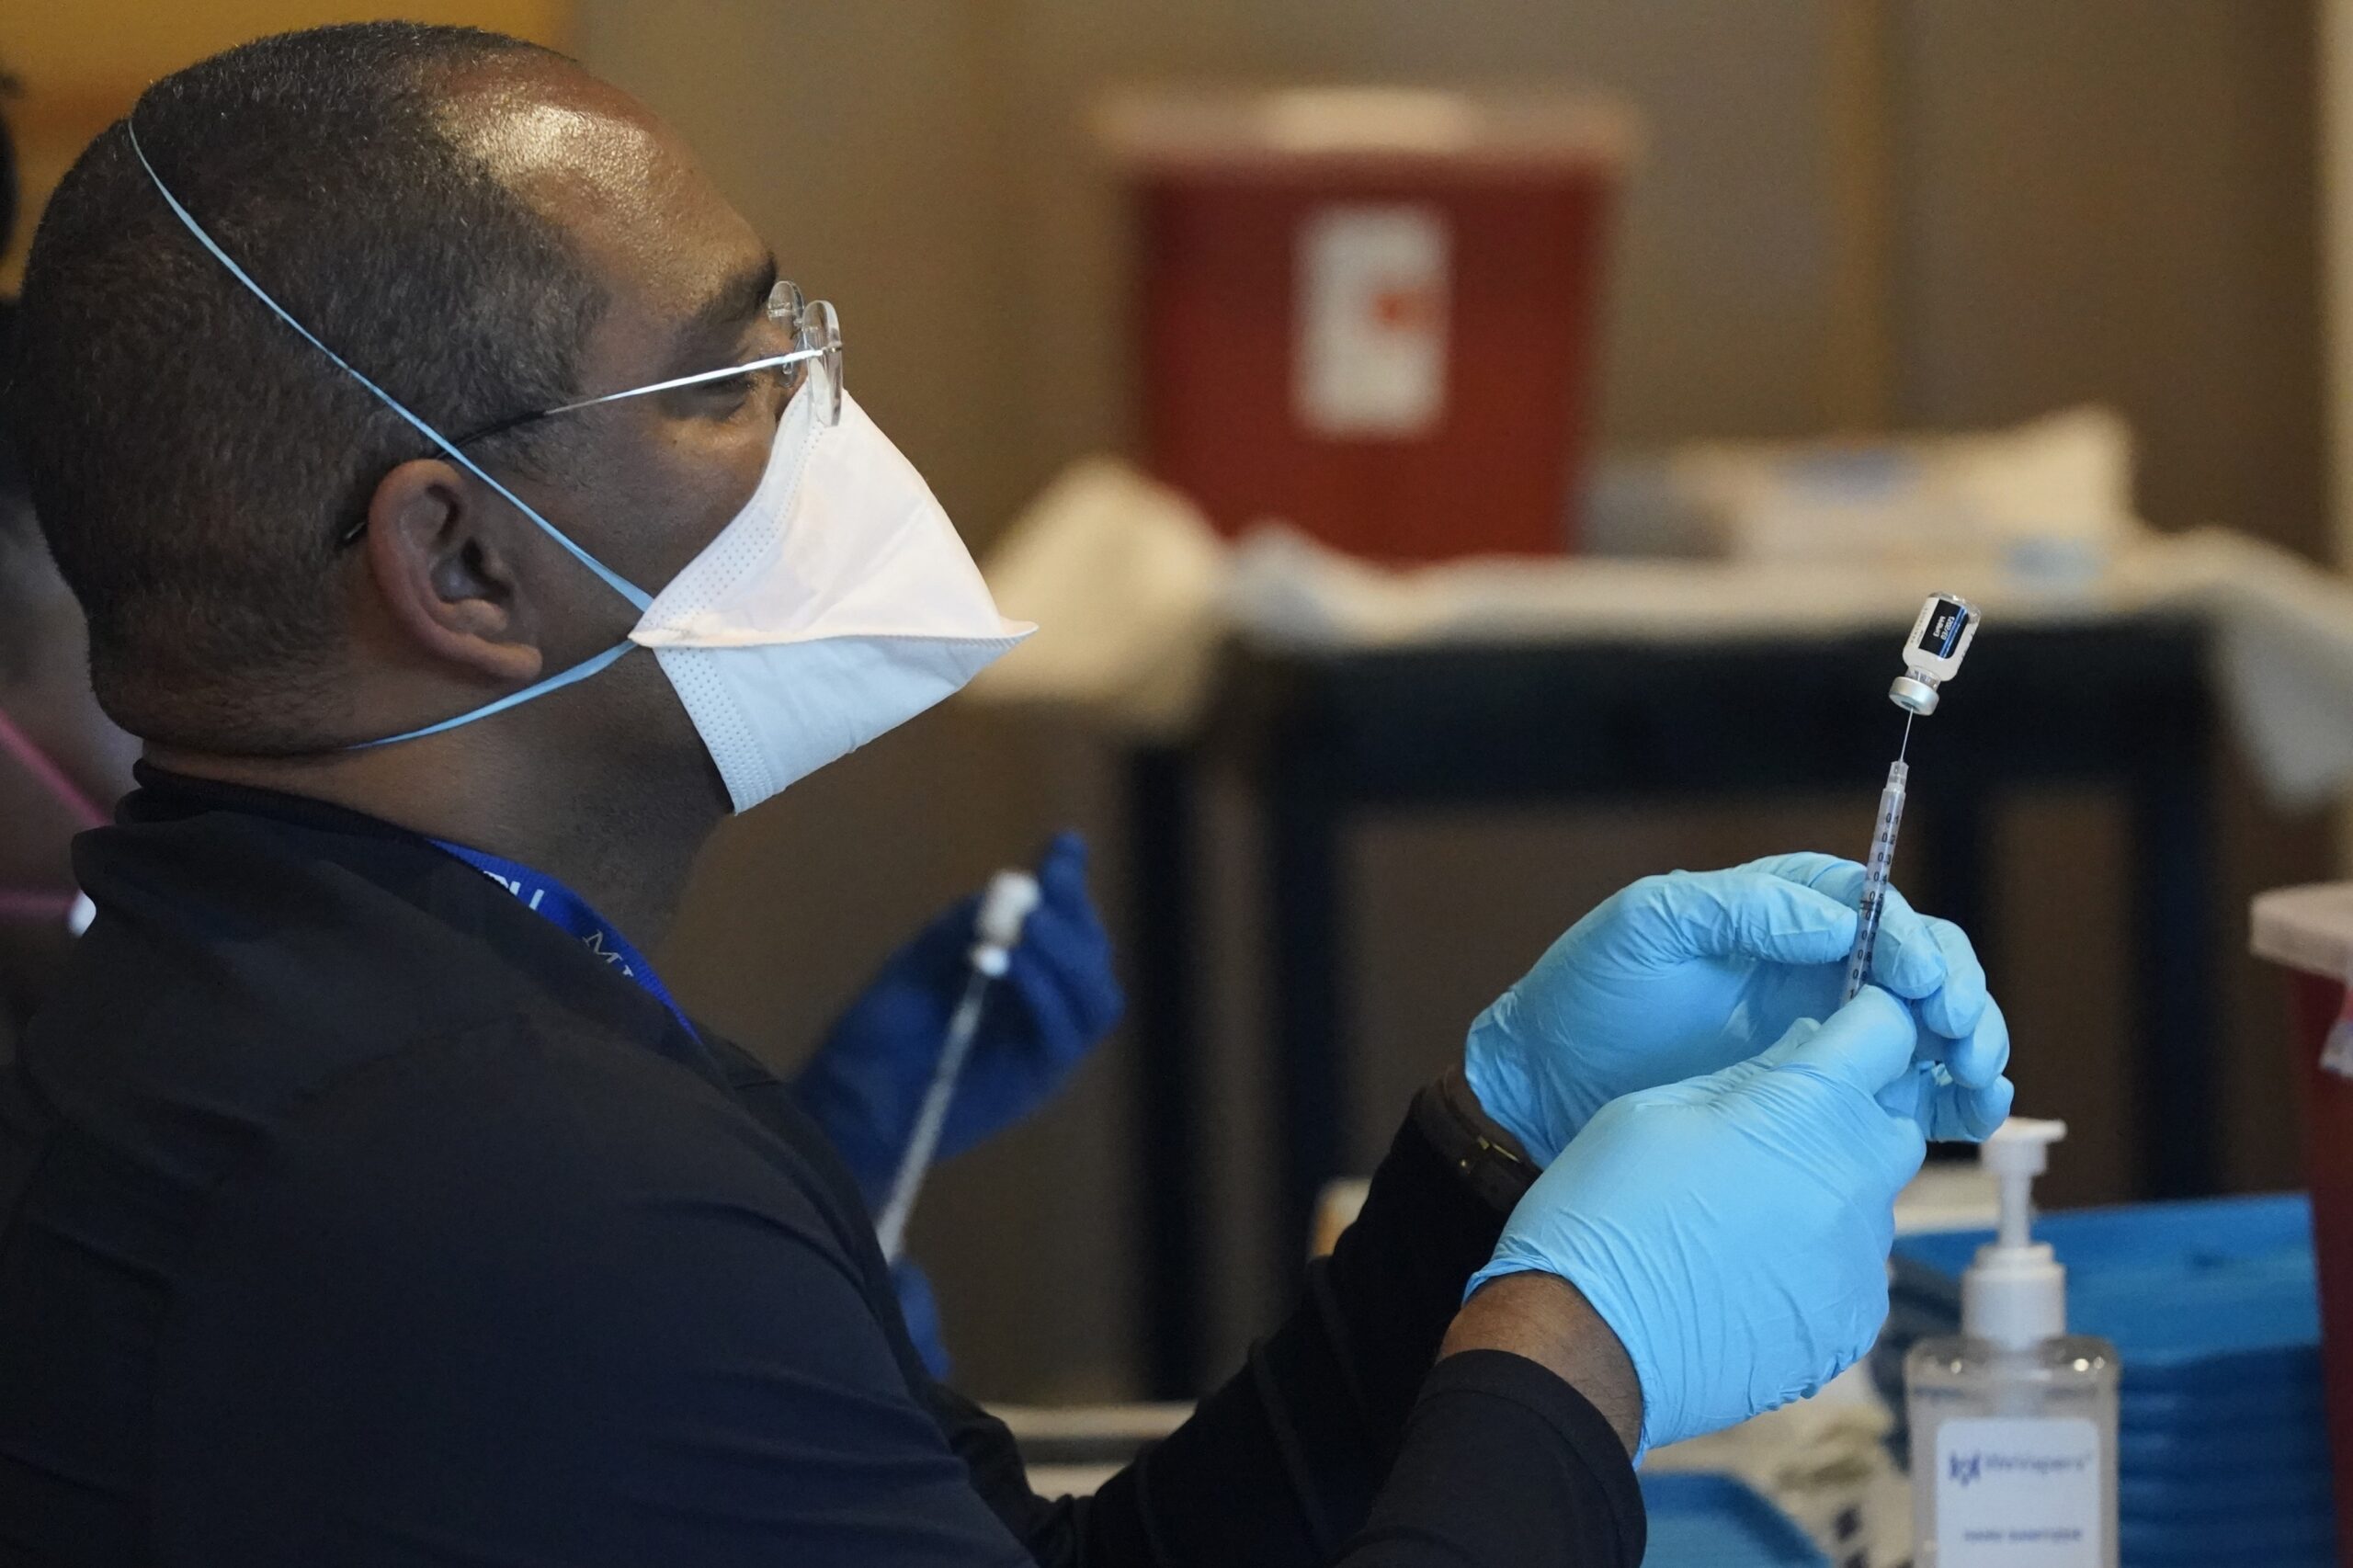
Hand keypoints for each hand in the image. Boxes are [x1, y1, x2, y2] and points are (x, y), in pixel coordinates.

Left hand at [792, 832, 1123, 1206]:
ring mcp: (1042, 1049)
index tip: (1065, 845)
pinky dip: (1045, 993)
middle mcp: (1041, 1011)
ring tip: (1032, 924)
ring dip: (1068, 953)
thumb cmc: (875, 1039)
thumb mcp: (914, 967)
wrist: (848, 1109)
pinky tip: (1015, 964)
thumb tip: (1006, 892)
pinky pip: (1064, 1036)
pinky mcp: (1035, 1082)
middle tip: (1049, 882)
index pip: (1065, 927)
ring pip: (1095, 997)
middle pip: (1092, 957)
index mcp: (1018, 977)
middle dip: (1075, 913)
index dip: (1070, 887)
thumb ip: (958, 930)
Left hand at [1463, 852, 2009, 1163]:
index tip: (1921, 982)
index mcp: (1785, 908)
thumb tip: (1839, 922)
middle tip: (1958, 1033)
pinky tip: (1972, 1115)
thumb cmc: (1590, 990)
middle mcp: (1821, 963)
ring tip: (1977, 1077)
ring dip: (1972, 1043)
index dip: (1911, 941)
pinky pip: (1910, 1090)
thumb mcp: (1650, 926)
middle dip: (1957, 992)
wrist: (1550, 1079)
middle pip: (1924, 962)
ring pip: (1932, 1025)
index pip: (1877, 907)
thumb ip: (1741, 910)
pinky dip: (1952, 1100)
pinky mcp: (1828, 1090)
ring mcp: (1830, 1028)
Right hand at [1467, 988, 1930, 1455]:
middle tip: (1776, 1129)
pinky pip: (1851, 1269)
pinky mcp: (1849, 1326)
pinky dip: (1815, 1259)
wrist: (1583, 1347)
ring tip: (1744, 1214)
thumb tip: (1801, 1050)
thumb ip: (1744, 1077)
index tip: (1838, 1032)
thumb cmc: (1602, 1216)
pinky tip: (1747, 1270)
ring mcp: (1857, 1263)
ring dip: (1828, 1190)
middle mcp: (1853, 1184)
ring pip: (1870, 1199)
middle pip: (1894, 1121)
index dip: (1864, 1022)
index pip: (1887, 1034)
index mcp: (1805, 1112)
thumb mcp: (1654, 1112)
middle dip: (1851, 1112)